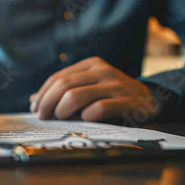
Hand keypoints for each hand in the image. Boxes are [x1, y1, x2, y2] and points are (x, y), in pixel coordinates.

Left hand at [30, 57, 158, 121]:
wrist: (150, 100)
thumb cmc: (113, 96)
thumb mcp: (90, 87)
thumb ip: (65, 91)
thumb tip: (34, 101)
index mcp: (91, 64)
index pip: (57, 77)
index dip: (42, 94)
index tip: (34, 108)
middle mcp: (102, 71)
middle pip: (63, 85)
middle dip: (47, 103)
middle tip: (43, 116)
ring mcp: (115, 85)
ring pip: (75, 96)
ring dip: (62, 111)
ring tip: (60, 118)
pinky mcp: (126, 102)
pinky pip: (97, 110)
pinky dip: (85, 117)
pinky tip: (84, 120)